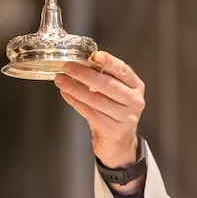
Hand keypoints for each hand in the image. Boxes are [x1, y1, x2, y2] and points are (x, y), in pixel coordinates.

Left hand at [54, 51, 145, 191]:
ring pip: (96, 99)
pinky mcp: (113, 130)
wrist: (119, 142)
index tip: (95, 55)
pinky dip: (75, 102)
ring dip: (75, 88)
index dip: (109, 62)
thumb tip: (79, 63)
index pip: (123, 70)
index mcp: (135, 86)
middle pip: (108, 85)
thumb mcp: (115, 91)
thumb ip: (103, 76)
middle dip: (85, 74)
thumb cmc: (113, 110)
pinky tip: (66, 94)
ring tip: (61, 80)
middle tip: (68, 67)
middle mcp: (134, 101)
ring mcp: (126, 117)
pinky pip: (90, 113)